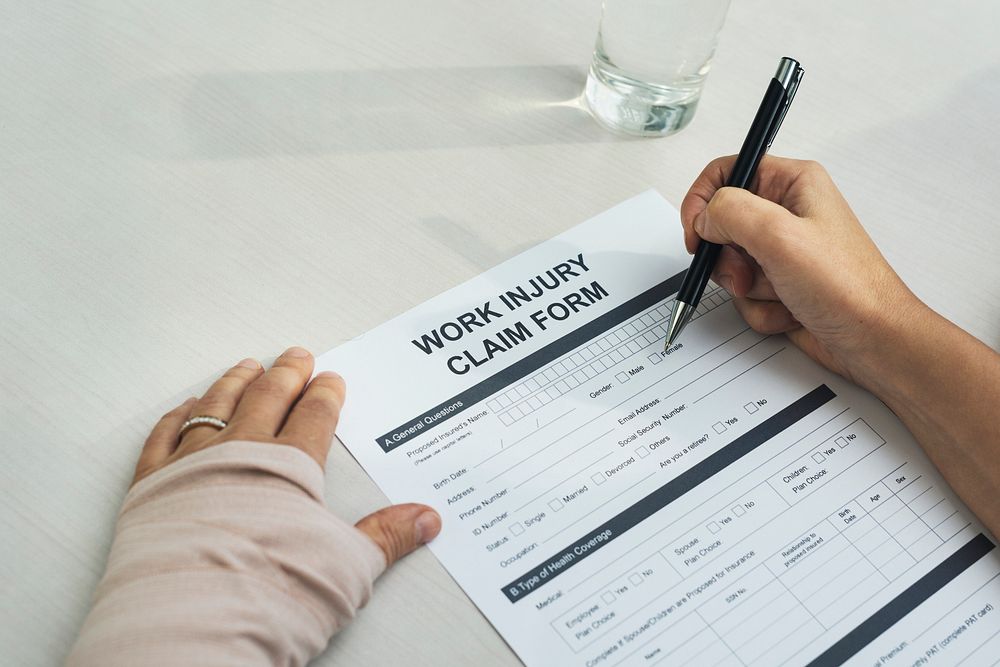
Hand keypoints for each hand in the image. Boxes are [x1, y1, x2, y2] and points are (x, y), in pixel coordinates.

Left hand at [133, 346, 441, 565]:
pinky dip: (175, 418)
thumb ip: (386, 536)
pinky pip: (163, 438)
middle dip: (286, 374)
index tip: (331, 380)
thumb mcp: (347, 567)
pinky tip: (183, 410)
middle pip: (267, 397)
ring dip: (234, 383)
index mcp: (290, 466)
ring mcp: (190, 466)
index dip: (326, 394)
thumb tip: (423, 519)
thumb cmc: (270, 593)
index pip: (314, 415)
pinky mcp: (150, 488)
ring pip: (215, 406)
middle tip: (297, 356)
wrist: (193, 623)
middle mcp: (240, 453)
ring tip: (245, 367)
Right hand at [680, 155, 922, 382]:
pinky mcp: (781, 284)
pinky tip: (789, 310)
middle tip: (747, 270)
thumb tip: (704, 216)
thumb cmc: (846, 287)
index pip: (727, 172)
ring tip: (778, 293)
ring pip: (730, 265)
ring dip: (746, 287)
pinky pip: (745, 294)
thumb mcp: (779, 236)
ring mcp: (783, 251)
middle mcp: (787, 213)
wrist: (873, 340)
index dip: (702, 201)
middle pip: (721, 225)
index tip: (696, 232)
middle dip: (727, 257)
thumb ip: (731, 212)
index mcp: (792, 184)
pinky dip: (759, 308)